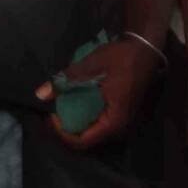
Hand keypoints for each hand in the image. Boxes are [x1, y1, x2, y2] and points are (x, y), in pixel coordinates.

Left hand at [33, 36, 160, 149]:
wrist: (147, 46)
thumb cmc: (122, 57)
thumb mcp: (92, 65)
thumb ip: (67, 80)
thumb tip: (40, 94)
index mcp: (114, 120)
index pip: (83, 141)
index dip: (63, 133)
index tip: (51, 116)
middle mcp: (121, 126)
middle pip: (88, 140)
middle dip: (68, 130)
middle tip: (53, 115)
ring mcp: (124, 120)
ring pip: (95, 132)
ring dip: (78, 124)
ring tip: (62, 110)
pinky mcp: (123, 112)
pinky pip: (102, 123)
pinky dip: (87, 117)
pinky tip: (77, 104)